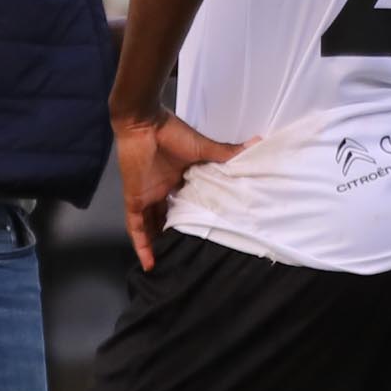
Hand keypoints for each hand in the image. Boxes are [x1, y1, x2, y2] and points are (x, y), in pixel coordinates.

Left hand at [115, 112, 243, 271]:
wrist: (144, 123)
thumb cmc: (171, 133)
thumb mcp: (203, 148)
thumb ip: (227, 153)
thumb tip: (256, 144)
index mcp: (177, 179)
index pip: (183, 205)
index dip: (190, 220)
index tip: (204, 236)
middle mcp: (161, 191)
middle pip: (166, 219)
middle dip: (174, 237)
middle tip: (187, 257)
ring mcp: (147, 196)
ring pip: (150, 228)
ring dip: (157, 246)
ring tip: (169, 267)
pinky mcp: (135, 200)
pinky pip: (136, 227)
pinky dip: (141, 245)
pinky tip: (149, 263)